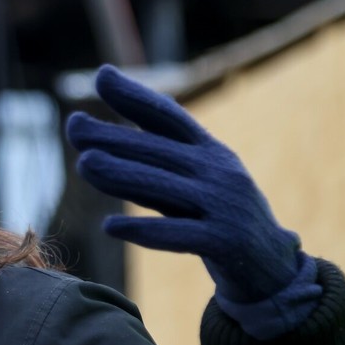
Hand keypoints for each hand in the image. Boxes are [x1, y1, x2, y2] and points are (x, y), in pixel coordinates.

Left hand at [65, 65, 319, 338]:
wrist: (271, 269)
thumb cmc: (216, 220)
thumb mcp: (188, 187)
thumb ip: (148, 168)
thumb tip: (93, 148)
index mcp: (210, 152)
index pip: (169, 117)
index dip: (136, 96)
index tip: (101, 76)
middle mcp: (219, 172)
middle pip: (158, 150)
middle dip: (113, 136)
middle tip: (73, 126)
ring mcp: (224, 206)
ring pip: (163, 187)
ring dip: (122, 174)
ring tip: (84, 164)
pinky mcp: (225, 241)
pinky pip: (177, 234)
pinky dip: (142, 230)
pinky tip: (109, 226)